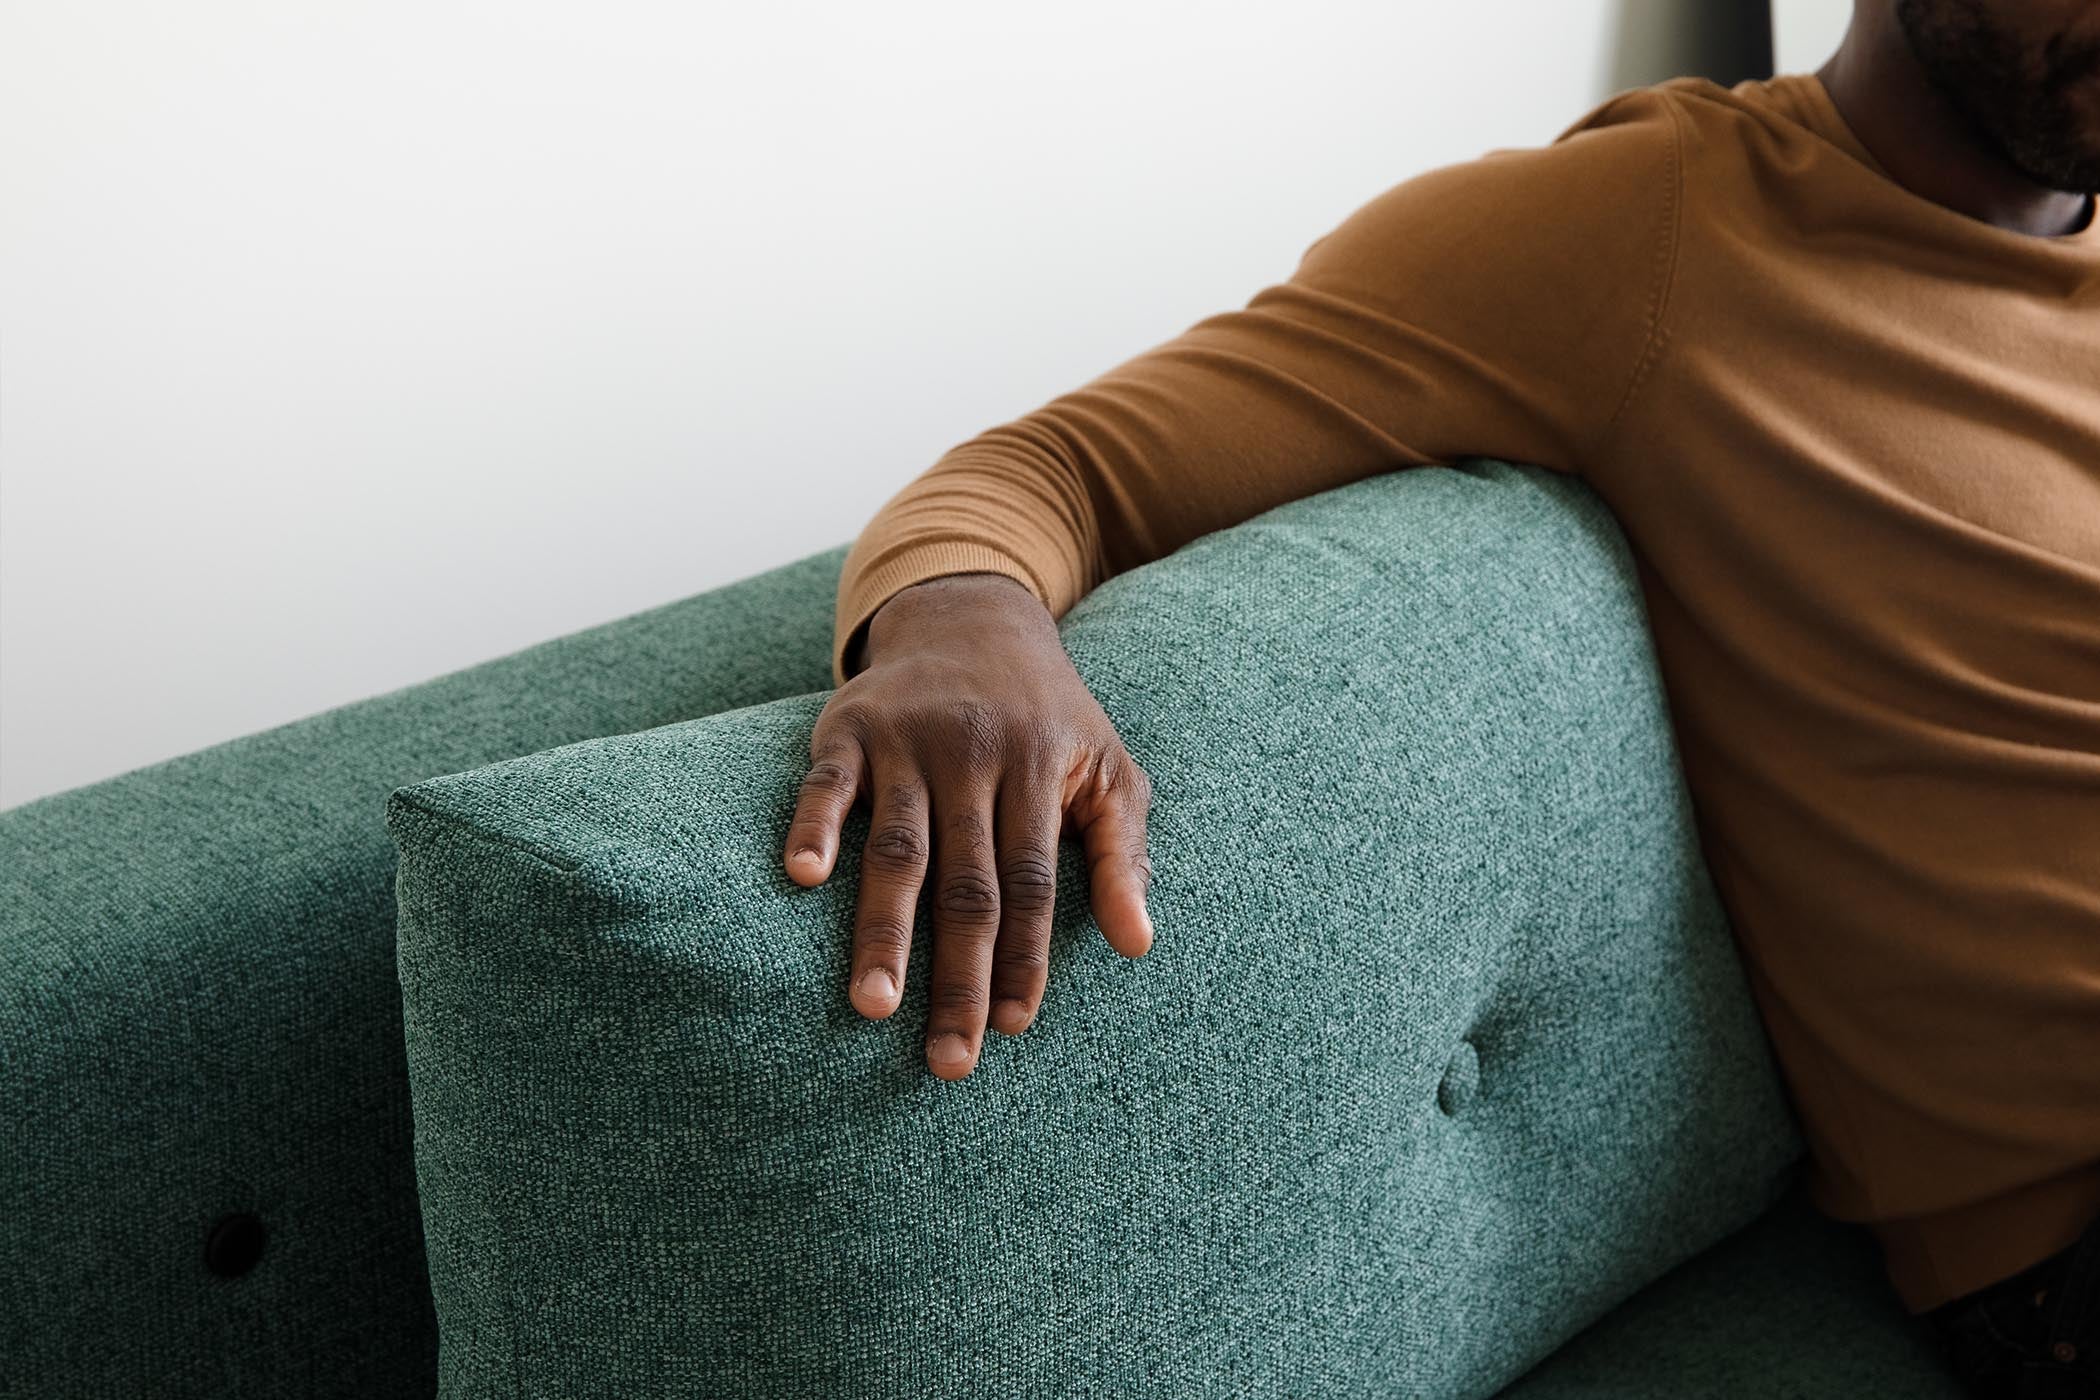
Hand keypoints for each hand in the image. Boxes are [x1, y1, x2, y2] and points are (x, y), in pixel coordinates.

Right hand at [783, 572, 1154, 1080]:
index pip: (1031, 882)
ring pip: (898, 848)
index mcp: (1041, 769)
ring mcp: (908, 739)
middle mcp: (975, 753)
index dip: (1022, 958)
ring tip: (872, 1005)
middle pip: (966, 884)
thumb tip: (1139, 945)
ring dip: (883, 931)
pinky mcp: (850, 726)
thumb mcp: (1109, 770)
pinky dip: (813, 825)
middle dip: (957, 977)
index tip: (1011, 1028)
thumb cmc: (1050, 715)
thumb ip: (1125, 854)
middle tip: (946, 1060)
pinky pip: (827, 783)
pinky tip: (801, 878)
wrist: (973, 615)